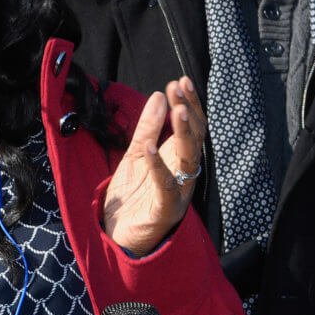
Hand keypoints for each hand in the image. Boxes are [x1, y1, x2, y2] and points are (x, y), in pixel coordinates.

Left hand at [102, 76, 204, 255]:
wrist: (119, 234)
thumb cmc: (133, 195)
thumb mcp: (135, 154)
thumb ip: (147, 127)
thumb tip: (159, 96)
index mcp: (178, 159)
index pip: (191, 127)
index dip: (188, 103)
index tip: (179, 81)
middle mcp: (184, 173)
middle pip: (195, 138)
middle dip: (189, 111)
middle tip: (181, 86)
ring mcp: (178, 192)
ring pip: (188, 160)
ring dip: (184, 134)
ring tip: (177, 110)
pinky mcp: (165, 210)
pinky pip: (166, 186)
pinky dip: (158, 166)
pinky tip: (150, 148)